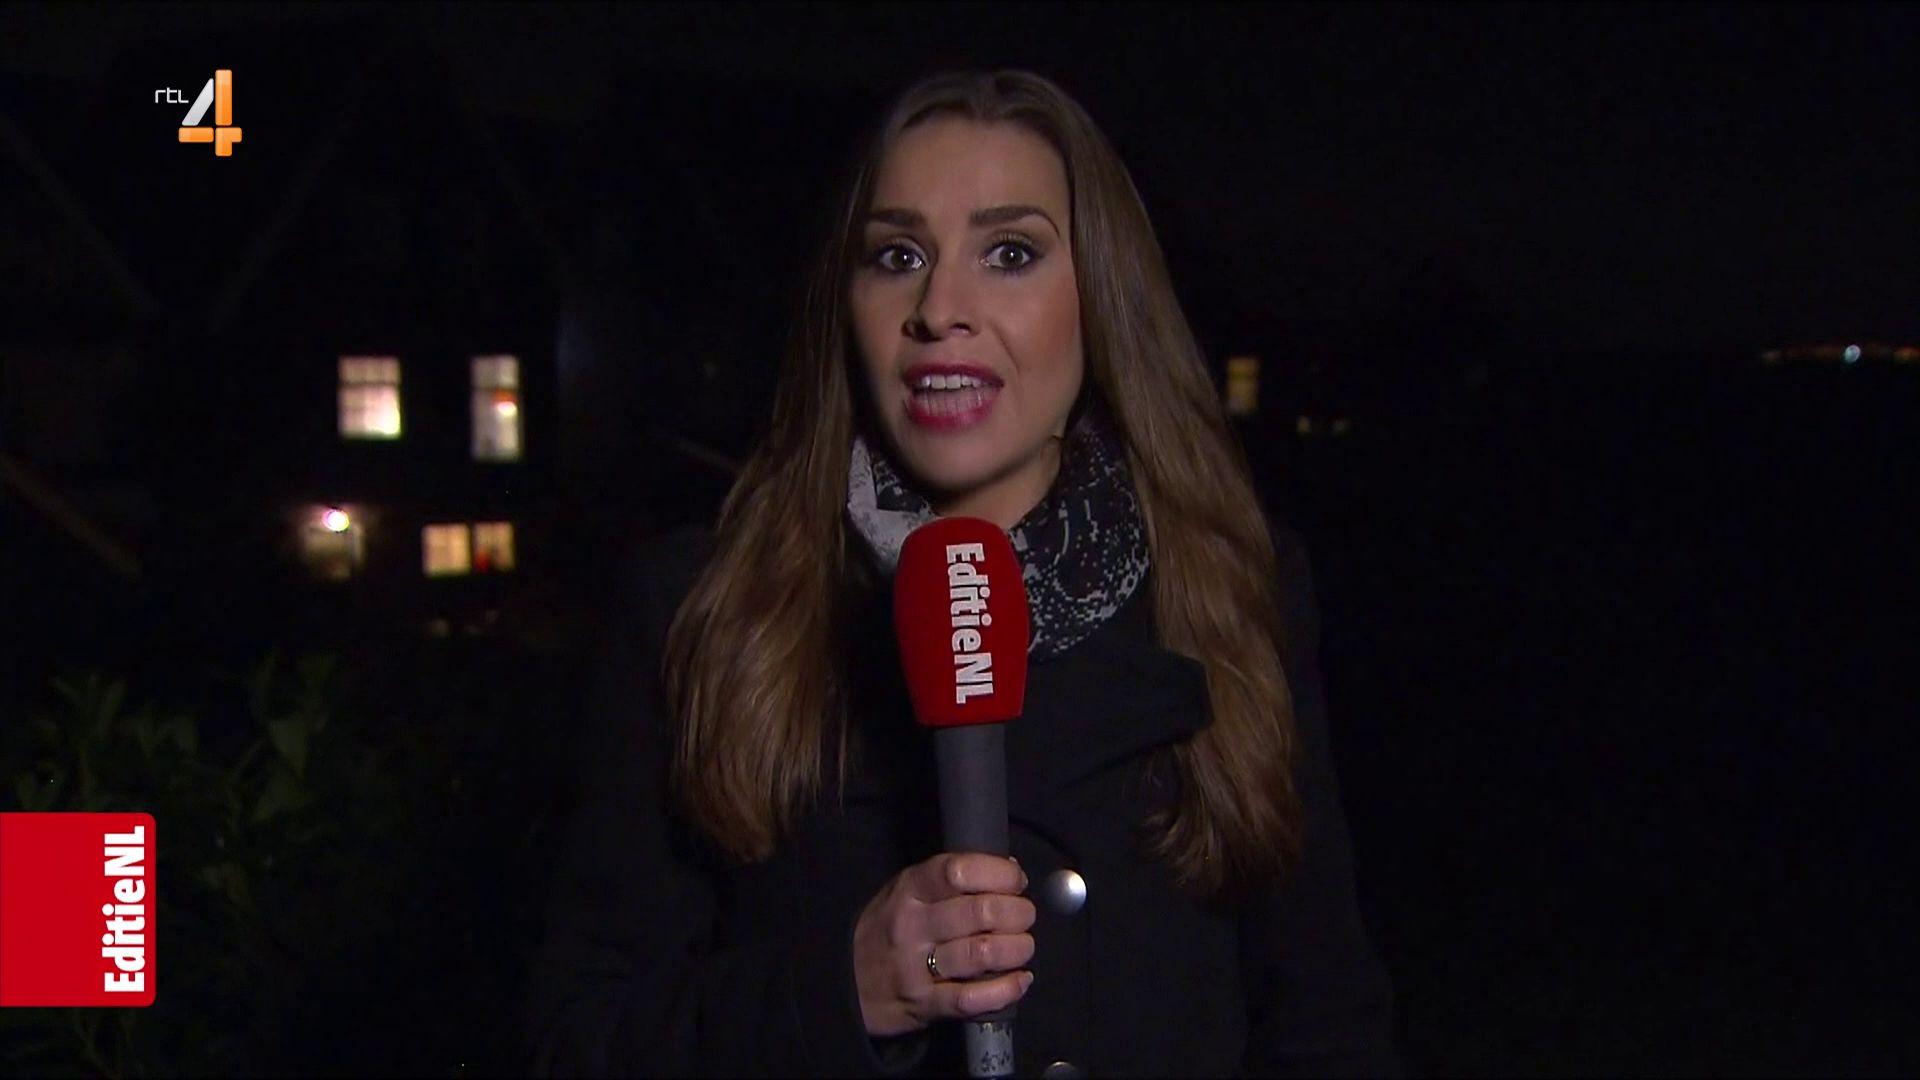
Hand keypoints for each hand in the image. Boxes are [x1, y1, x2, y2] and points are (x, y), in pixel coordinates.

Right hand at [853, 851, 1035, 1036]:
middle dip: (1019, 912)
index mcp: (909, 889)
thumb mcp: (905, 891)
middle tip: (1025, 916)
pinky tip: (1020, 980)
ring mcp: (917, 967)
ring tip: (1022, 946)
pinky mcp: (924, 1005)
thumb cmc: (885, 930)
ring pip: (983, 952)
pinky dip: (1006, 989)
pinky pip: (973, 998)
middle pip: (982, 911)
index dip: (1000, 874)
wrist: (841, 982)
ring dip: (1018, 949)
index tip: (1016, 881)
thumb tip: (1008, 868)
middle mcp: (913, 925)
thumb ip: (950, 880)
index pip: (960, 871)